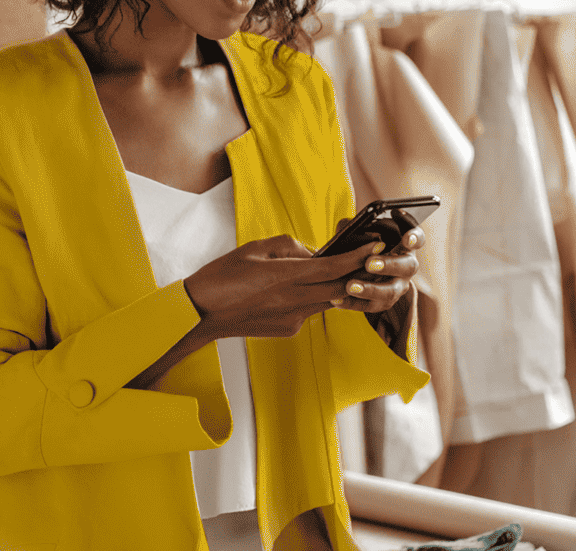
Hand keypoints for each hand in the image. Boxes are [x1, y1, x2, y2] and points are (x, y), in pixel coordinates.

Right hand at [183, 235, 388, 340]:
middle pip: (339, 287)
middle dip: (355, 273)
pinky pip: (308, 311)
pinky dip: (307, 299)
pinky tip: (287, 293)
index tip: (374, 246)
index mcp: (284, 275)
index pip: (331, 266)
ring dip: (331, 287)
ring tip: (327, 273)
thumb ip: (288, 246)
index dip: (357, 256)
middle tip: (367, 260)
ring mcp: (292, 318)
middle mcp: (292, 299)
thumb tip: (312, 252)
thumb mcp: (253, 249)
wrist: (201, 313)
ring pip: (325, 300)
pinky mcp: (288, 330)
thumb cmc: (221, 276)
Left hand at [327, 218, 420, 314]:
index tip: (406, 238)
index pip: (417, 239)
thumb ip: (356, 228)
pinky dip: (352, 303)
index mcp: (405, 246)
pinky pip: (370, 306)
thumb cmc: (363, 245)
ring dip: (370, 289)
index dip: (414, 238)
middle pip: (407, 267)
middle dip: (389, 265)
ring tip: (350, 286)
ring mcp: (397, 286)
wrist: (356, 268)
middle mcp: (406, 266)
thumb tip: (347, 226)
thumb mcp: (361, 232)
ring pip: (391, 291)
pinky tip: (336, 300)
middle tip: (369, 264)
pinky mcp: (383, 302)